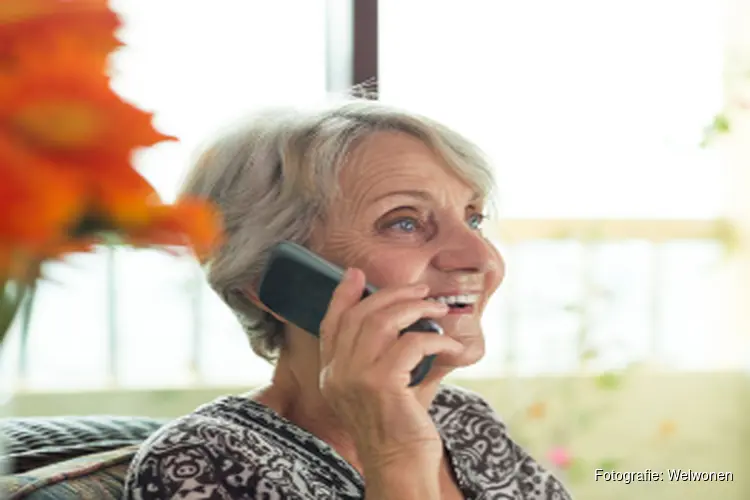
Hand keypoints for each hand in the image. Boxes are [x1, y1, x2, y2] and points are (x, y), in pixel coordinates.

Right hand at [318, 268, 463, 469]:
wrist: (400, 467)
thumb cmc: (399, 428)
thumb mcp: (387, 386)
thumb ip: (391, 353)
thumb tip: (417, 319)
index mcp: (332, 373)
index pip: (331, 323)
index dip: (342, 295)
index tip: (355, 274)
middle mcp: (337, 373)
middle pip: (360, 315)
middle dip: (392, 294)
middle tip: (420, 290)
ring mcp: (356, 377)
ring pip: (382, 321)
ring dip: (414, 308)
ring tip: (436, 308)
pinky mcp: (381, 384)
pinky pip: (411, 343)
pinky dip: (436, 338)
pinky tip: (450, 344)